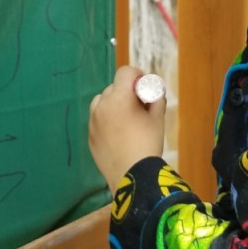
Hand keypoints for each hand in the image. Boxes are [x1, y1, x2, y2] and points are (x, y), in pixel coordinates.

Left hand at [89, 66, 165, 193]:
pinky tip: (119, 135)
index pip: (125, 73)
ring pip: (102, 102)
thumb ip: (157, 99)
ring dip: (113, 104)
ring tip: (126, 119)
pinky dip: (107, 121)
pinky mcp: (90, 136)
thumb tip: (155, 91)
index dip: (137, 75)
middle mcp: (102, 106)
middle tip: (139, 106)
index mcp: (119, 97)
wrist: (132, 175)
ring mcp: (93, 122)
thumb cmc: (148, 143)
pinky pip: (98, 120)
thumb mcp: (158, 118)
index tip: (145, 86)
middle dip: (127, 92)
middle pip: (114, 87)